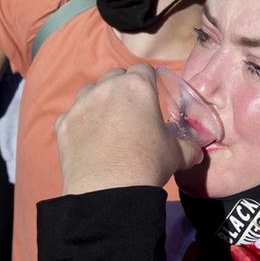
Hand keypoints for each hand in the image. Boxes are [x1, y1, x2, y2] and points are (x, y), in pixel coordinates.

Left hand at [55, 64, 202, 195]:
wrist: (108, 191)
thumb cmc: (147, 165)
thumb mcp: (176, 154)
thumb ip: (187, 147)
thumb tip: (196, 152)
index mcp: (137, 88)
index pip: (143, 69)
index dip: (148, 81)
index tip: (150, 95)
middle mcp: (106, 89)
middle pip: (115, 75)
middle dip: (122, 87)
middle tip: (131, 110)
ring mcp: (81, 105)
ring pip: (89, 90)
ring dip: (98, 99)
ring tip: (106, 122)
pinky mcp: (63, 124)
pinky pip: (71, 115)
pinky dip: (79, 123)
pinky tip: (88, 140)